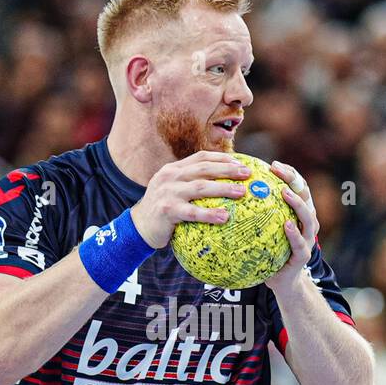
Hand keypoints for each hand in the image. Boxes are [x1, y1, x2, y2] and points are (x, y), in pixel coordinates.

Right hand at [130, 151, 249, 248]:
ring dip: (223, 188)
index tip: (241, 163)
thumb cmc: (163, 211)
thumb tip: (224, 186)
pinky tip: (224, 217)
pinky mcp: (167, 210)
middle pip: (204, 169)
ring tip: (242, 192)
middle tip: (247, 174)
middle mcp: (170, 177)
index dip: (222, 158)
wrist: (138, 227)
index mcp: (174, 169)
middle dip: (227, 169)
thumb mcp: (174, 192)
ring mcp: (168, 192)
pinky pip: (192, 212)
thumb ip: (192, 186)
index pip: (201, 157)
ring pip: (200, 187)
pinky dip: (209, 214)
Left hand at [265, 160, 318, 294]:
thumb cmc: (268, 252)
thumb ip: (254, 214)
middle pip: (305, 195)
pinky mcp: (304, 256)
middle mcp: (307, 222)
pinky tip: (286, 225)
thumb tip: (229, 195)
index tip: (273, 165)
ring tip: (285, 193)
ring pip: (308, 217)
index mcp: (298, 213)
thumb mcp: (261, 230)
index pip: (296, 187)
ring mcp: (308, 239)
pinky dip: (294, 233)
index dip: (289, 173)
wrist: (282, 282)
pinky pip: (300, 243)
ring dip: (297, 203)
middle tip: (278, 171)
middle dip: (294, 180)